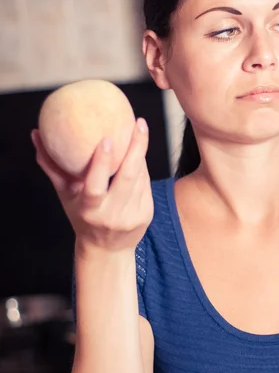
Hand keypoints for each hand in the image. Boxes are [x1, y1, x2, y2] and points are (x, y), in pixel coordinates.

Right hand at [31, 118, 153, 253]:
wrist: (108, 249)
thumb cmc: (82, 216)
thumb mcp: (66, 196)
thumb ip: (53, 168)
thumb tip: (37, 135)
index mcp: (91, 210)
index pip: (96, 185)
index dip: (101, 162)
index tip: (107, 138)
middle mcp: (113, 214)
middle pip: (128, 177)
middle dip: (137, 147)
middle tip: (139, 122)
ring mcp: (133, 215)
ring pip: (140, 178)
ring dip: (140, 153)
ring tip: (139, 129)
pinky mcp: (147, 214)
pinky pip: (146, 184)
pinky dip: (142, 167)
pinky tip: (140, 150)